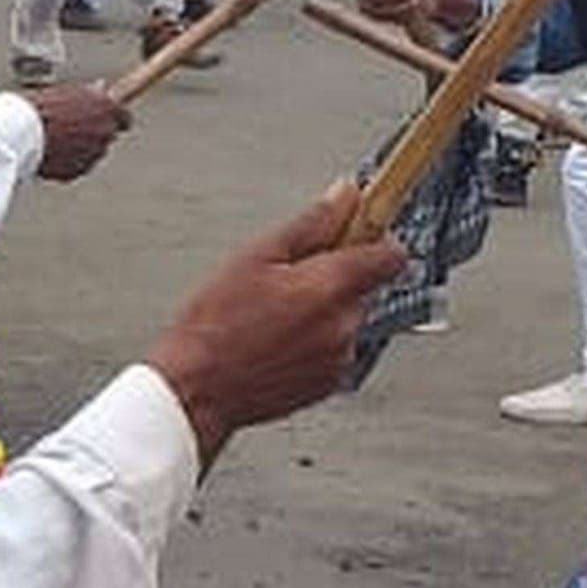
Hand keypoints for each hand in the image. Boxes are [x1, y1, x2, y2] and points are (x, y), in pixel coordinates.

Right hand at [25, 82, 130, 181]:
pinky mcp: (77, 171)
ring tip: (54, 137)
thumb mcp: (67, 91)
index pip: (125, 118)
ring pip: (91, 152)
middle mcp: (105, 133)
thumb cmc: (38, 106)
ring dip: (79, 147)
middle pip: (107, 135)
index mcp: (106, 108)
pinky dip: (67, 161)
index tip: (108, 117)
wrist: (18, 132)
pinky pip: (76, 165)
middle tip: (71, 125)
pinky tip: (49, 150)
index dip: (114, 118)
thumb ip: (88, 96)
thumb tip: (98, 91)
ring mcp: (92, 154)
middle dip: (93, 132)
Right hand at [145, 180, 409, 462]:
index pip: (390, 255)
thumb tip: (345, 197)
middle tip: (289, 277)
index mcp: (330, 287)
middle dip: (336, 276)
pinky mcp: (328, 383)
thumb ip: (312, 223)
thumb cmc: (214, 327)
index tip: (358, 230)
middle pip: (364, 286)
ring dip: (324, 310)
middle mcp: (343, 325)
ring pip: (347, 318)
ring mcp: (338, 358)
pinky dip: (315, 341)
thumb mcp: (256, 256)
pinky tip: (277, 339)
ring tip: (274, 314)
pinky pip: (335, 349)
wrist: (196, 390)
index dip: (375, 238)